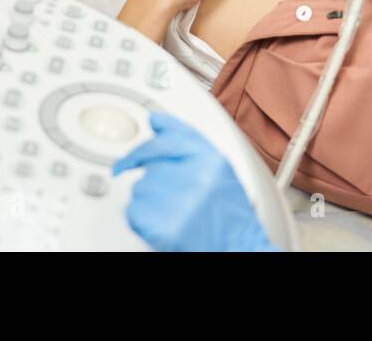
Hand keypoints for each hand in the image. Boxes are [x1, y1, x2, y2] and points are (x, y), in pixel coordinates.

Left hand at [112, 111, 277, 251]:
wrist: (240, 250)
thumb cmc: (231, 214)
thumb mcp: (219, 167)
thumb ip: (188, 140)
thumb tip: (155, 120)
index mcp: (211, 159)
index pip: (165, 140)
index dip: (144, 148)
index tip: (131, 157)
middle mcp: (196, 177)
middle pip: (150, 166)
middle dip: (154, 181)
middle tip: (167, 198)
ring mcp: (180, 203)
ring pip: (141, 188)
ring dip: (149, 201)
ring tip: (173, 212)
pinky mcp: (165, 228)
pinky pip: (135, 212)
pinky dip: (142, 220)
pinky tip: (163, 224)